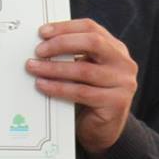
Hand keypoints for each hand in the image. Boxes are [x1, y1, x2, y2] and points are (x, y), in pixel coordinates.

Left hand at [27, 19, 136, 157]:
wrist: (104, 130)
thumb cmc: (91, 96)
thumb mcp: (86, 70)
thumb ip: (74, 56)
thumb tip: (43, 43)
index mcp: (116, 50)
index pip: (91, 28)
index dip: (66, 27)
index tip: (42, 32)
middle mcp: (124, 63)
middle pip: (93, 43)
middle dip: (62, 43)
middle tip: (39, 51)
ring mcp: (123, 83)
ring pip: (84, 70)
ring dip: (54, 68)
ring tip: (34, 68)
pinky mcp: (116, 102)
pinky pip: (81, 92)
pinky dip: (59, 88)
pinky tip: (43, 86)